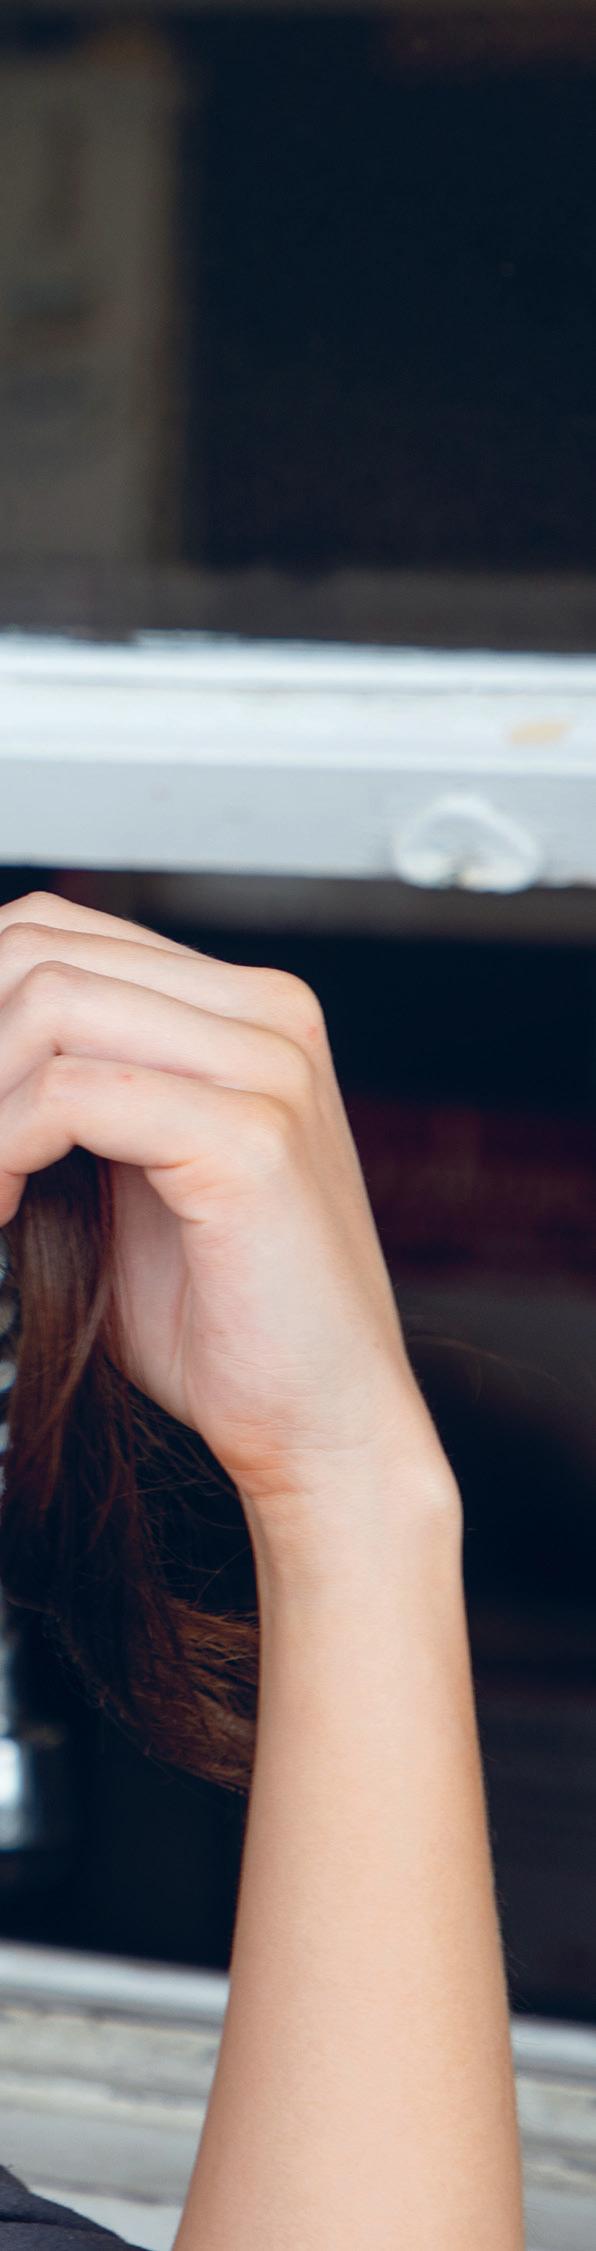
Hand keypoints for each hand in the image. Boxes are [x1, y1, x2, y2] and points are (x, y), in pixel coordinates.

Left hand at [0, 894, 456, 1566]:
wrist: (324, 1424)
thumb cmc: (229, 1318)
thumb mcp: (130, 1171)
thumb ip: (67, 1093)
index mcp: (246, 1009)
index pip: (59, 930)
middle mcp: (268, 1016)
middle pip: (43, 948)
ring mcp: (269, 1069)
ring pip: (48, 1003)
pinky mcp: (250, 1139)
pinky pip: (71, 1096)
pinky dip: (3, 1147)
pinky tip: (1, 1208)